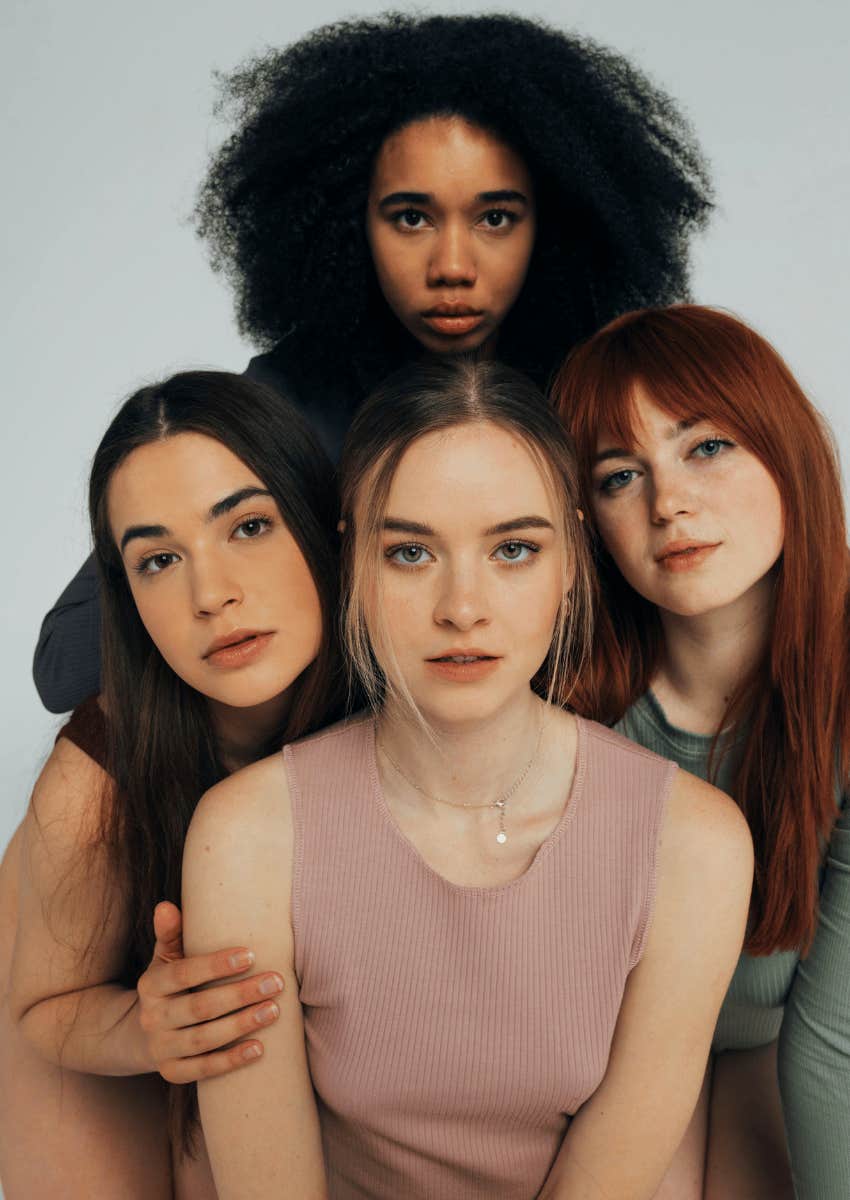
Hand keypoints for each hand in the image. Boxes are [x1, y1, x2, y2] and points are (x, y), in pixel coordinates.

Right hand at [136, 901, 282, 1083]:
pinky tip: (259, 1048)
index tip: (251, 955)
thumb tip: (166, 906)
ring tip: (274, 1010)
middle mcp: (152, 1018)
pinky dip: (230, 1061)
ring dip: (241, 1025)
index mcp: (151, 984)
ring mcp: (161, 1047)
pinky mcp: (172, 1072)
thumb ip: (171, 933)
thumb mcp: (167, 957)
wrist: (144, 1031)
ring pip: (203, 1040)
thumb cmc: (171, 984)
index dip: (216, 965)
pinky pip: (203, 1070)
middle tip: (276, 982)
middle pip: (199, 1007)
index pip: (183, 973)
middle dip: (240, 995)